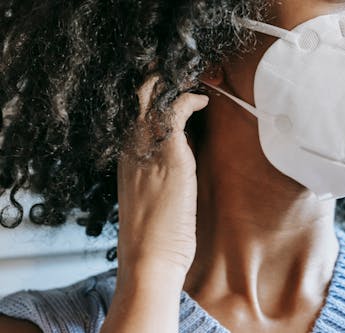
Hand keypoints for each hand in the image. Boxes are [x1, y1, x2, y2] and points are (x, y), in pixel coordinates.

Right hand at [116, 75, 208, 276]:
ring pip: (153, 99)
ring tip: (196, 85)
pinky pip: (174, 113)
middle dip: (159, 83)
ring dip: (175, 87)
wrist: (149, 260)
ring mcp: (147, 150)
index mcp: (127, 159)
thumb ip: (158, 172)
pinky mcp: (169, 156)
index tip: (171, 93)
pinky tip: (202, 102)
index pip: (133, 116)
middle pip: (138, 100)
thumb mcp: (149, 198)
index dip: (151, 99)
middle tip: (183, 79)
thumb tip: (179, 155)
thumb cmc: (153, 236)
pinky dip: (189, 101)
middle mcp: (131, 149)